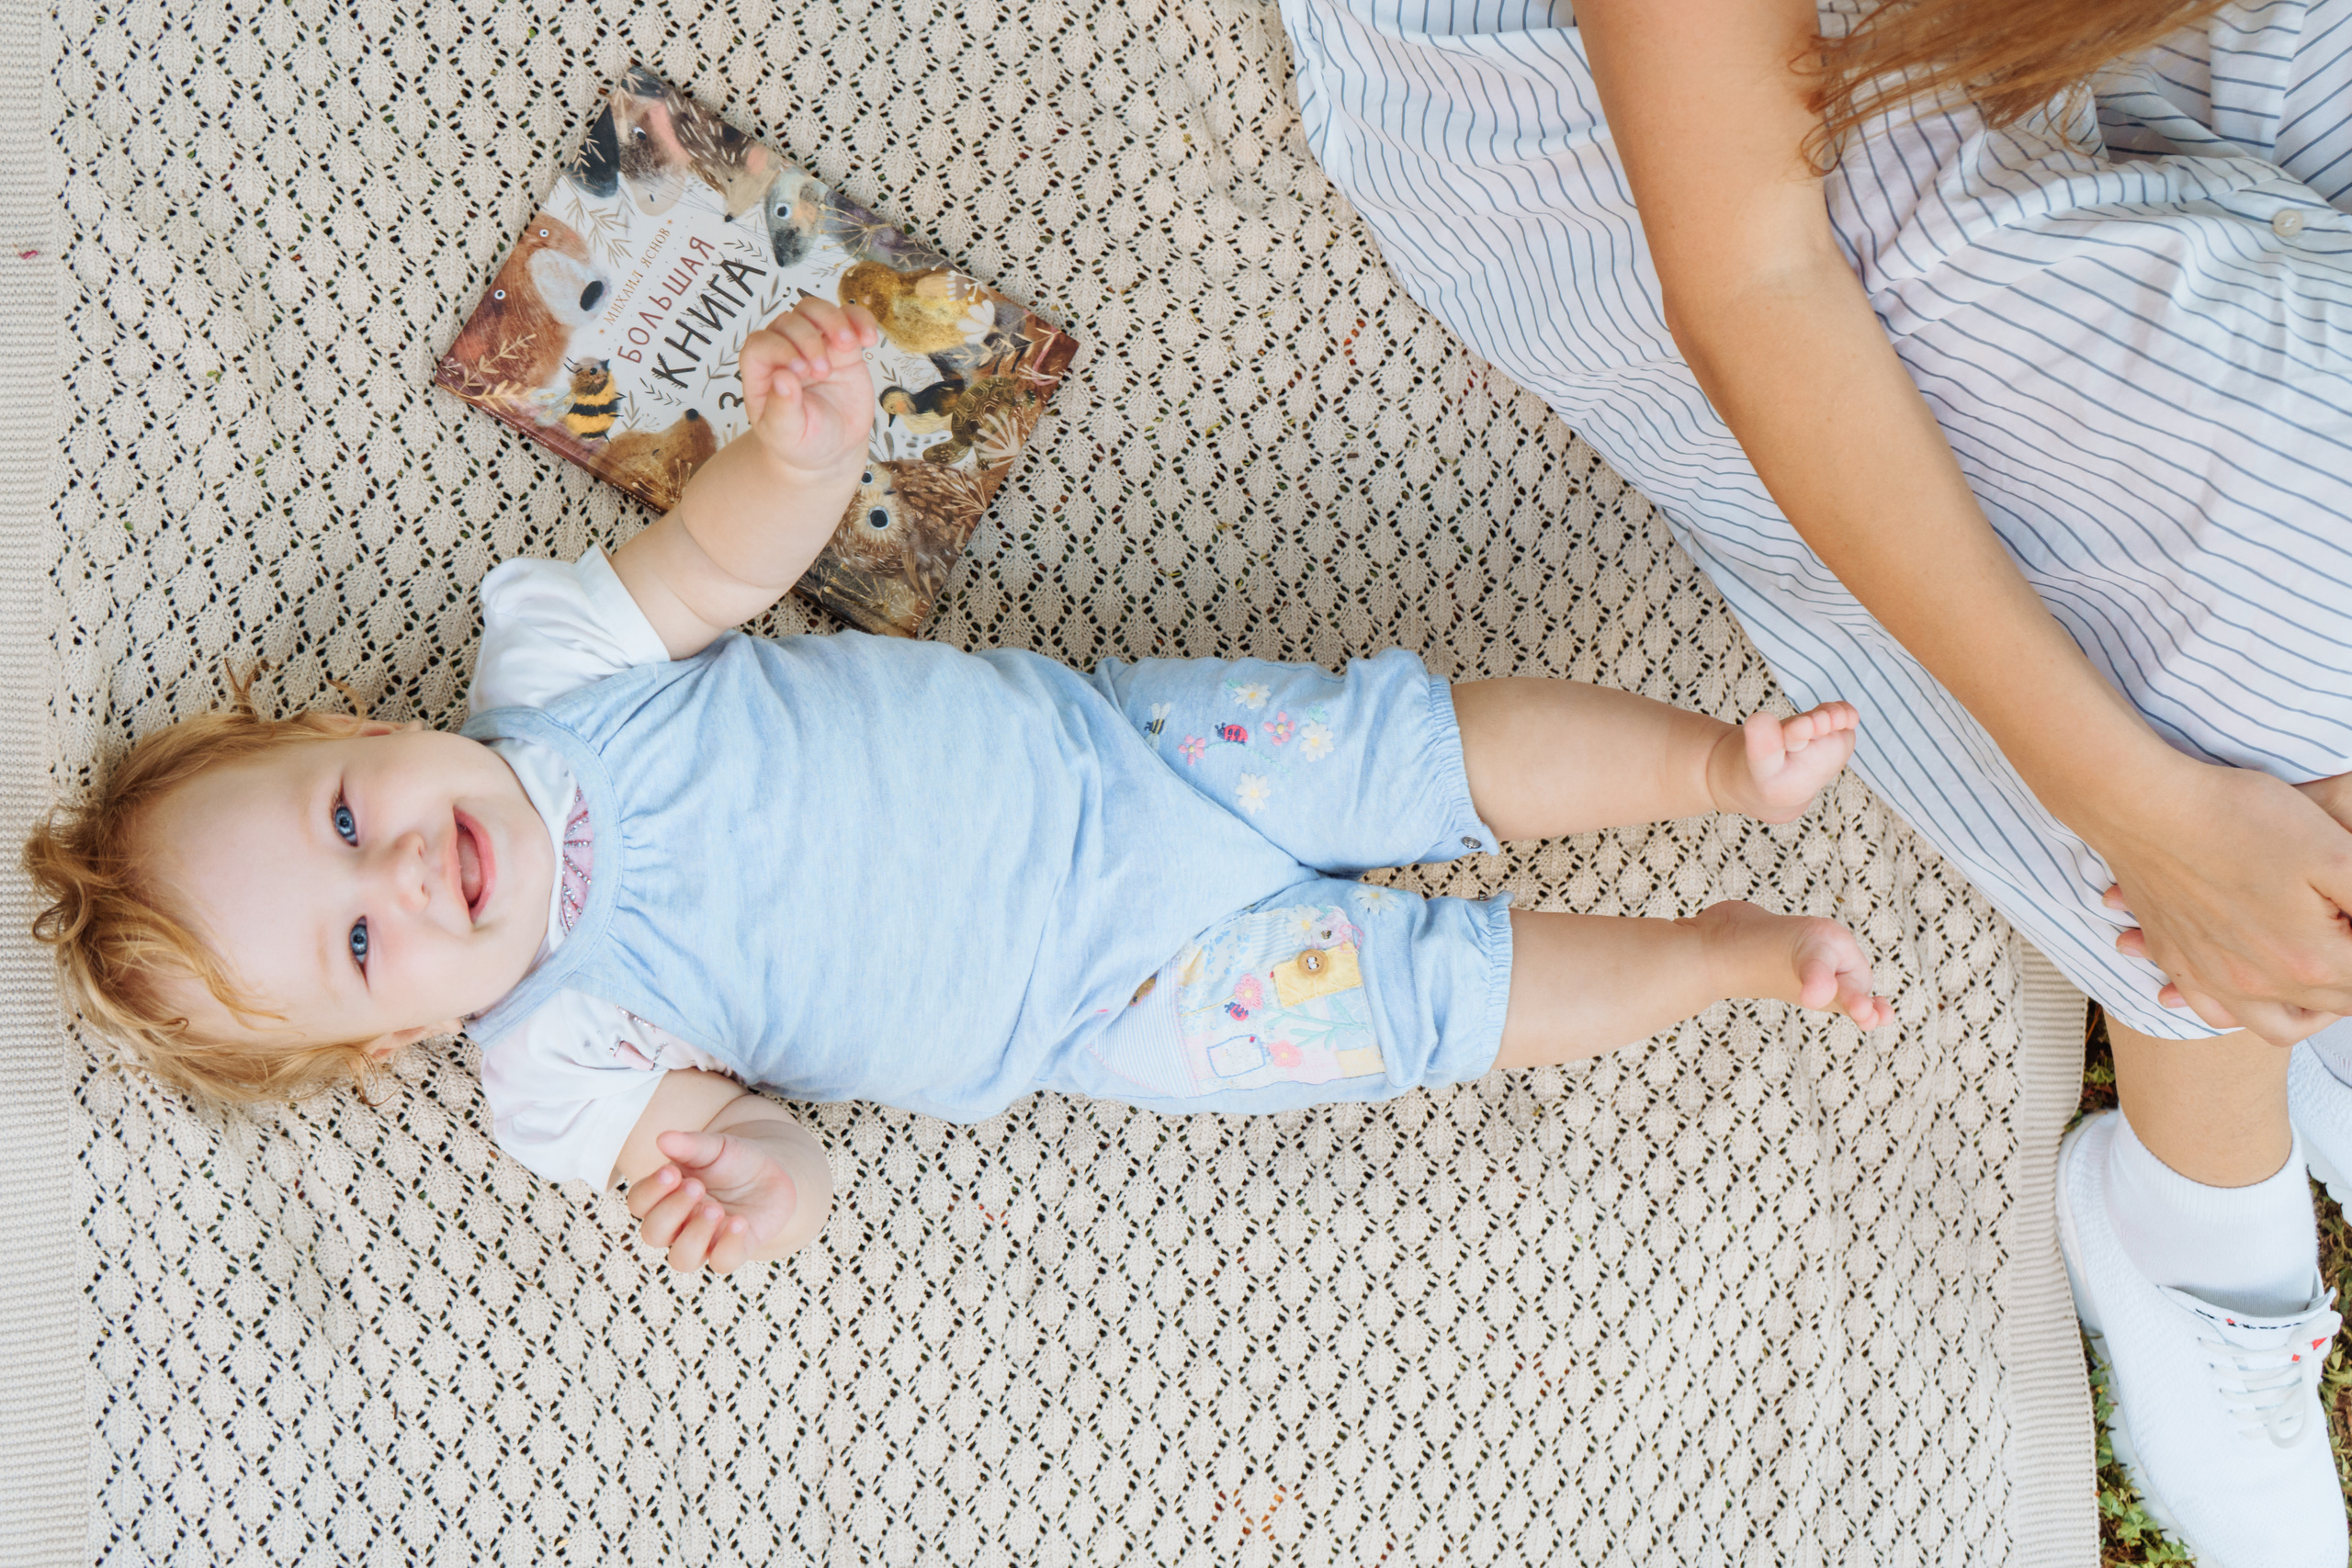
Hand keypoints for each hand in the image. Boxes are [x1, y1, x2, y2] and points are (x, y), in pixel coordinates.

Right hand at [625, 1126, 804, 1273]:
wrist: (773, 1172)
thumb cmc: (733, 1160)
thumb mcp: (715, 1147)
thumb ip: (690, 1145)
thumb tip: (663, 1138)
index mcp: (665, 1195)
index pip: (639, 1203)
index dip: (650, 1191)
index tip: (671, 1172)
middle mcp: (678, 1224)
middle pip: (653, 1234)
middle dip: (672, 1211)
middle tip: (696, 1186)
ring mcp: (704, 1242)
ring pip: (682, 1259)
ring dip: (694, 1236)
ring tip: (714, 1209)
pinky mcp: (732, 1251)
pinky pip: (722, 1263)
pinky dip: (729, 1245)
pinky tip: (740, 1222)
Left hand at [738, 297, 880, 478]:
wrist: (831, 449)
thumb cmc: (801, 441)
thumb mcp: (786, 434)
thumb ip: (782, 409)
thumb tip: (782, 377)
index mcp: (761, 371)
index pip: (760, 344)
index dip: (779, 349)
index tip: (800, 372)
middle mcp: (785, 351)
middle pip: (789, 321)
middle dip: (808, 340)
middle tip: (824, 372)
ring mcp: (815, 345)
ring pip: (815, 309)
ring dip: (833, 321)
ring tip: (849, 345)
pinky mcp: (843, 346)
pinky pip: (850, 317)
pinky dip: (861, 320)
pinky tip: (869, 339)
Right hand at [2095, 759, 2351, 1043]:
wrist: (2145, 807)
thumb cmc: (2237, 818)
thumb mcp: (2336, 851)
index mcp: (2310, 958)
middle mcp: (2260, 982)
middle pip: (2333, 1005)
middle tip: (2347, 935)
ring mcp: (2214, 977)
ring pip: (2277, 1026)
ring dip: (2310, 1014)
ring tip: (2324, 987)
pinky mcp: (2177, 960)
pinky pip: (2213, 1012)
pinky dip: (2239, 1013)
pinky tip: (2249, 991)